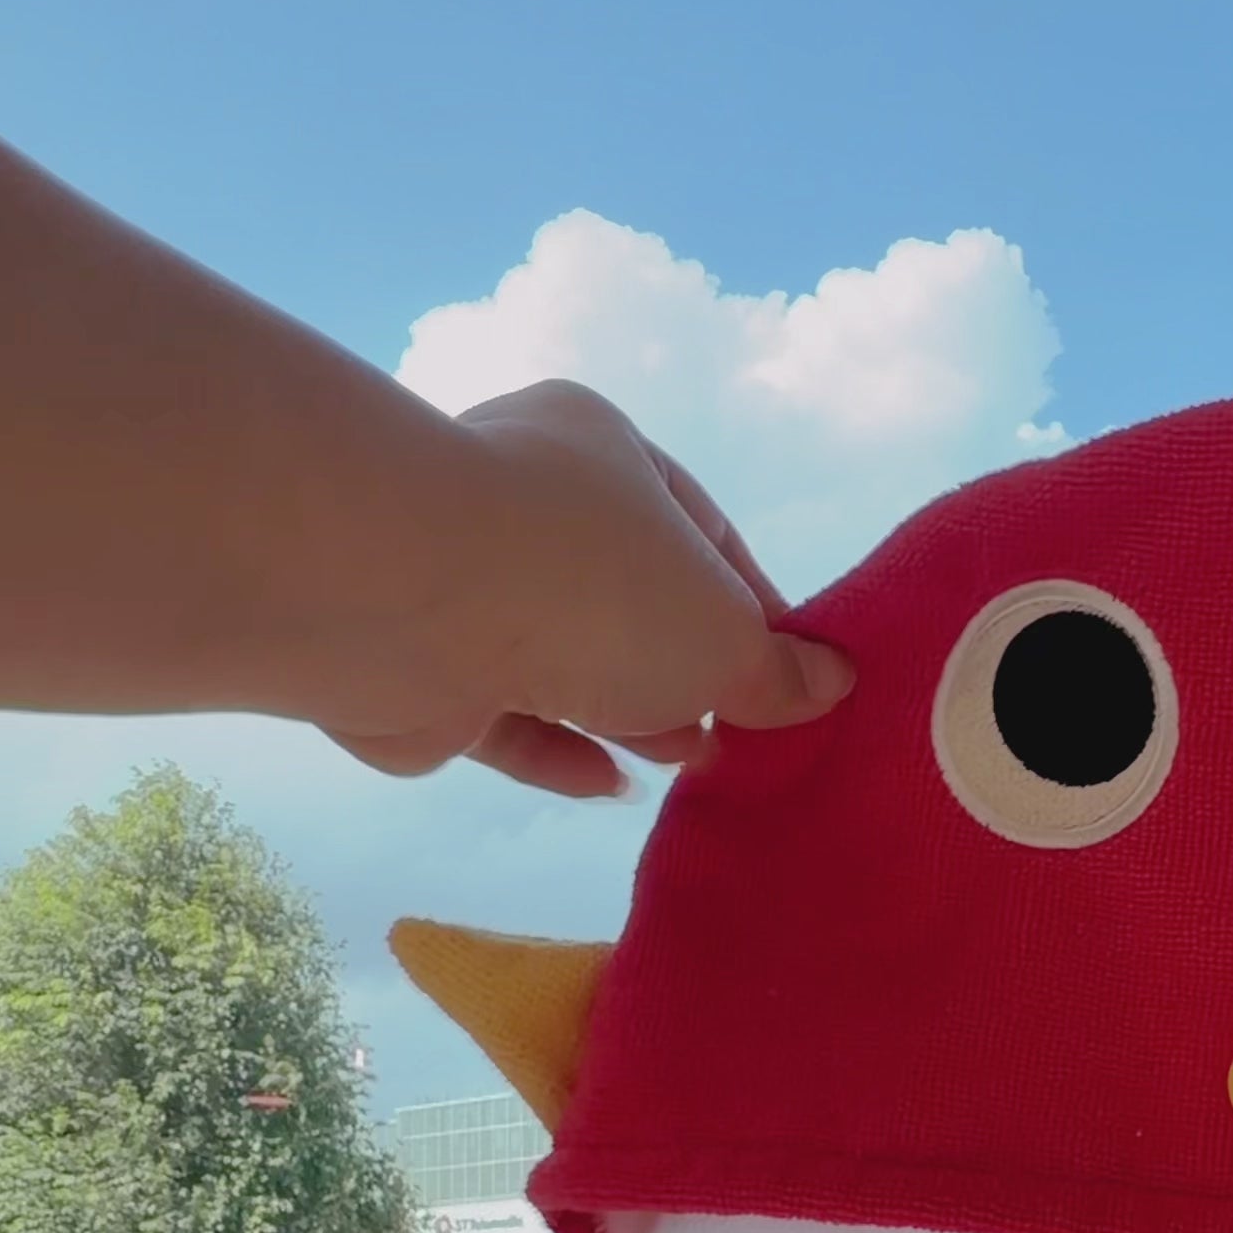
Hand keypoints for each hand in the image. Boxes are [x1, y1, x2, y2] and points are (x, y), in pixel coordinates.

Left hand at [332, 379, 852, 798]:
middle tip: (734, 731)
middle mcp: (521, 499)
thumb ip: (774, 668)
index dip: (750, 605)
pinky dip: (556, 749)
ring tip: (683, 761)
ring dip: (621, 711)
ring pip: (559, 656)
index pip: (694, 527)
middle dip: (681, 667)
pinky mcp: (416, 666)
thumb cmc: (590, 584)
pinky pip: (502, 713)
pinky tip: (609, 787)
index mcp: (597, 445)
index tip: (791, 675)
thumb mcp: (720, 631)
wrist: (402, 601)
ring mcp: (459, 582)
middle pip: (623, 594)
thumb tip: (830, 685)